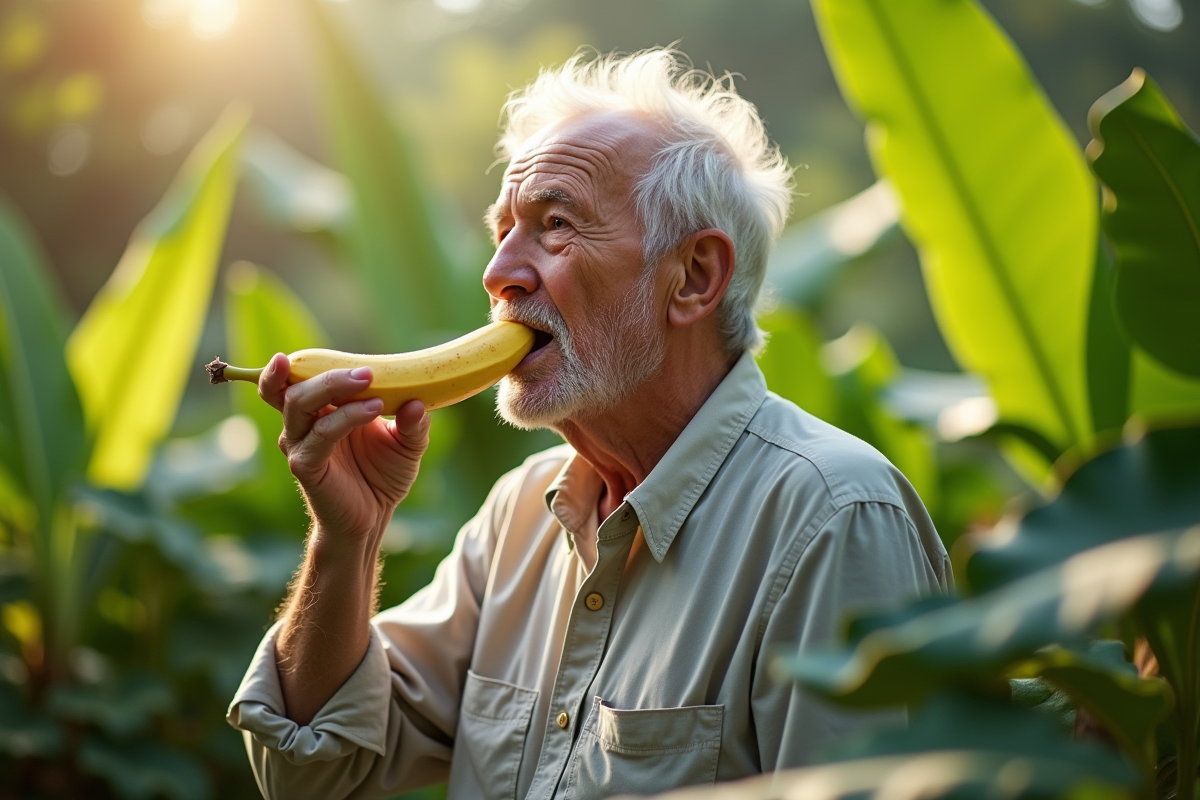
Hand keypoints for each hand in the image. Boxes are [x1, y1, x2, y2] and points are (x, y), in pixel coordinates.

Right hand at [258, 353, 429, 547]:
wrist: (374, 517)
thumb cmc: (383, 475)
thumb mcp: (407, 443)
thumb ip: (413, 422)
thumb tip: (418, 399)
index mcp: (320, 410)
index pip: (295, 378)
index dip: (299, 363)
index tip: (323, 353)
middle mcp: (303, 424)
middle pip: (292, 387)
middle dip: (327, 374)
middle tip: (367, 372)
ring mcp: (301, 444)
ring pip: (298, 405)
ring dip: (334, 389)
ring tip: (372, 388)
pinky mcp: (306, 466)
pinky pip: (319, 435)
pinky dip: (345, 418)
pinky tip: (372, 411)